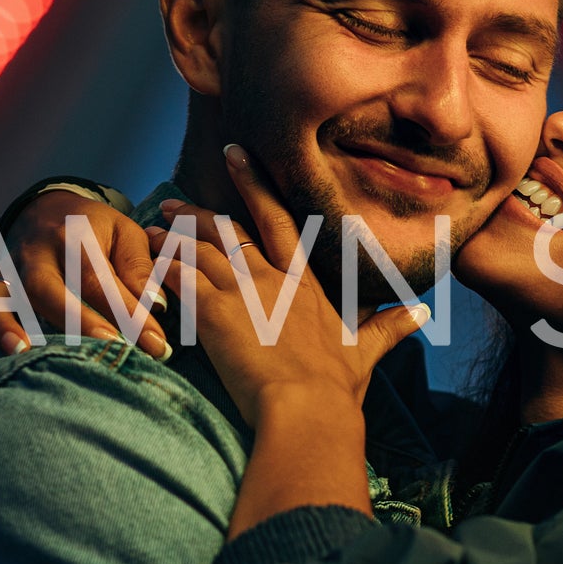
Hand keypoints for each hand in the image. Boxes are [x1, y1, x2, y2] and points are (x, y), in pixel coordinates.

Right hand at [0, 193, 170, 364]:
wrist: (47, 210)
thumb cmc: (96, 231)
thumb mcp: (125, 234)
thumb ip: (140, 269)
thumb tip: (156, 307)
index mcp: (72, 236)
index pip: (100, 278)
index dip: (130, 313)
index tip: (157, 347)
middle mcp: (33, 255)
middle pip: (45, 287)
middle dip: (76, 321)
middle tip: (108, 351)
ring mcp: (5, 273)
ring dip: (5, 325)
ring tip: (22, 354)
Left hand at [165, 144, 427, 430]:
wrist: (309, 408)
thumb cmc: (336, 387)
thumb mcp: (365, 352)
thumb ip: (390, 328)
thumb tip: (421, 315)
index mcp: (304, 282)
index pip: (277, 219)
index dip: (254, 184)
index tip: (234, 155)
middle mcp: (271, 277)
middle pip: (227, 230)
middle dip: (196, 214)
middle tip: (171, 205)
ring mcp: (241, 291)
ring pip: (197, 250)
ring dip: (170, 241)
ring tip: (148, 235)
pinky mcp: (213, 313)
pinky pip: (177, 280)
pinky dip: (158, 270)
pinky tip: (141, 266)